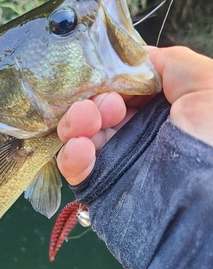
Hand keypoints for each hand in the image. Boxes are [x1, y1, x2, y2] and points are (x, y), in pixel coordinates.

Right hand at [57, 46, 212, 184]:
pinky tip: (79, 148)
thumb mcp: (207, 84)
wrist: (206, 208)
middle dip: (93, 98)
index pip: (122, 84)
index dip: (112, 76)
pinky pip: (74, 166)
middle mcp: (137, 131)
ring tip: (86, 121)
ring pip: (79, 132)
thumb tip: (134, 60)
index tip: (110, 75)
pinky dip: (70, 155)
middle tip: (107, 104)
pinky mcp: (99, 185)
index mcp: (161, 108)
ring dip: (77, 120)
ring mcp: (116, 159)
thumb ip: (170, 62)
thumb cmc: (212, 141)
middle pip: (97, 105)